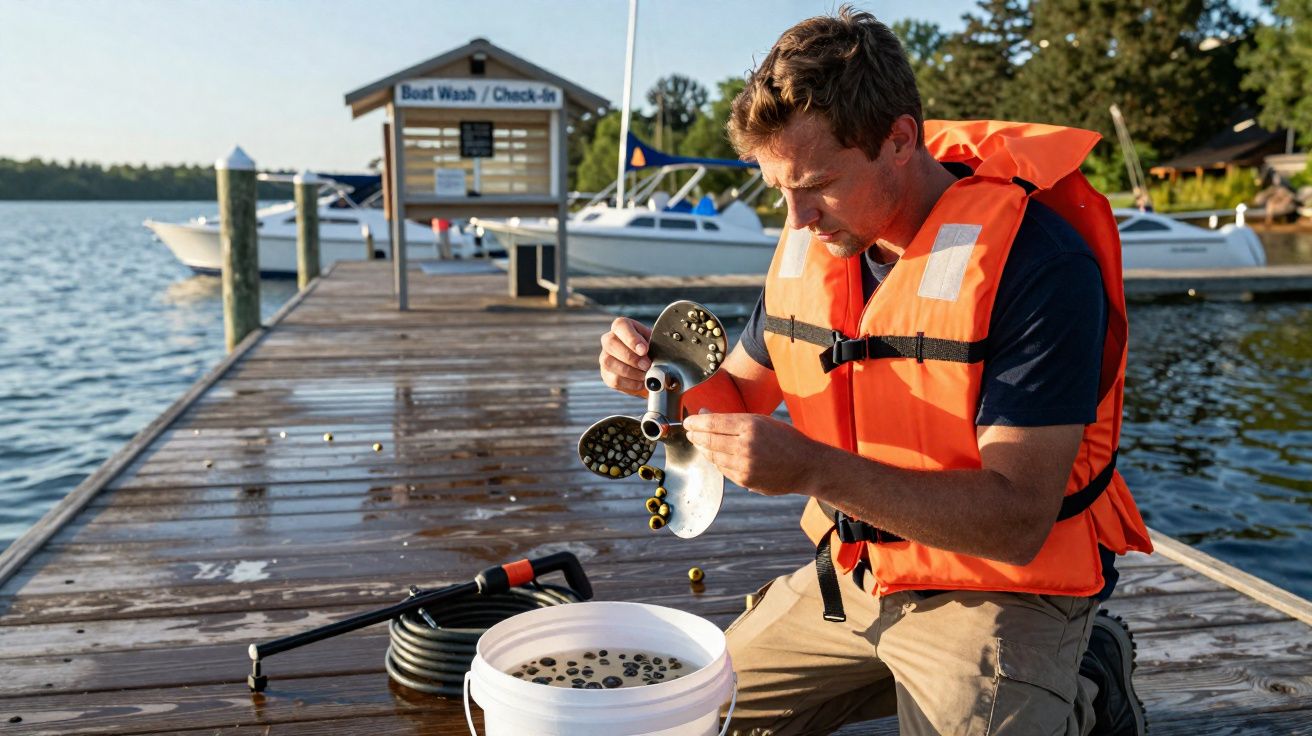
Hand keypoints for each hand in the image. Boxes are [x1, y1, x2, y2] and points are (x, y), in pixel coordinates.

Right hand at [599, 317, 652, 396]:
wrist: (649, 368)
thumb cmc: (652, 351)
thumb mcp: (656, 343)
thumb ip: (656, 345)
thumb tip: (659, 354)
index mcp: (622, 327)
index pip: (620, 326)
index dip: (631, 338)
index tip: (644, 350)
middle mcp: (609, 340)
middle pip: (610, 343)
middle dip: (630, 357)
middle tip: (646, 365)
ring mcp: (605, 357)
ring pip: (609, 362)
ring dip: (630, 372)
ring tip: (645, 376)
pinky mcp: (606, 375)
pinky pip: (614, 380)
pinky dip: (630, 384)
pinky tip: (641, 383)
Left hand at [682, 412, 822, 495]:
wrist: (807, 466)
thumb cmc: (786, 439)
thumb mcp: (762, 421)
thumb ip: (733, 419)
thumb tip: (704, 414)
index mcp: (750, 426)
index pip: (712, 423)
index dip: (696, 422)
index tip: (688, 421)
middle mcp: (745, 446)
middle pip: (708, 440)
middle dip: (695, 436)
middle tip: (690, 432)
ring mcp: (744, 466)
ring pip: (713, 457)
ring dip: (703, 449)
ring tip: (700, 443)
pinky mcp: (745, 480)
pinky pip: (723, 469)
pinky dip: (716, 461)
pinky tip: (715, 455)